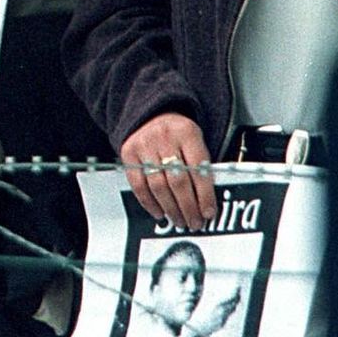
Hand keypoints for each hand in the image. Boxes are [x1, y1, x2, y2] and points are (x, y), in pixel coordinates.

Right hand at [121, 112, 214, 228]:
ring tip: (180, 221)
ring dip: (171, 209)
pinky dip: (149, 203)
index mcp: (187, 133)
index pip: (199, 169)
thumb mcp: (196, 140)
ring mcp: (144, 145)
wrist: (152, 114)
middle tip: (194, 222)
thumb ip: (202, 166)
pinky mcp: (129, 154)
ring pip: (158, 186)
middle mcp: (165, 137)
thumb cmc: (178, 134)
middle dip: (188, 207)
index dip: (204, 195)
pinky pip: (138, 185)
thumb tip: (208, 201)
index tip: (208, 212)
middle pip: (178, 181)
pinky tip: (160, 212)